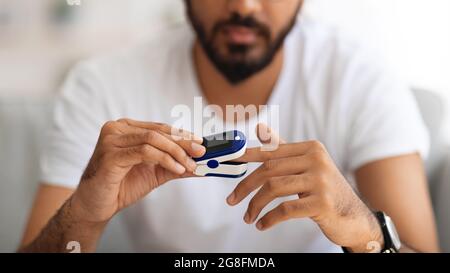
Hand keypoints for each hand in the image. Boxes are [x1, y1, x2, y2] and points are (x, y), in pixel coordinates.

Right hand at [71, 119, 205, 223]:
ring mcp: (110, 140)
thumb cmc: (121, 186)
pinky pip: (144, 152)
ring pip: (152, 139)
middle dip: (183, 143)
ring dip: (176, 152)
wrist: (96, 206)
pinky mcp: (110, 155)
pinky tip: (176, 169)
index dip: (182, 134)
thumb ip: (175, 164)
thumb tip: (201, 164)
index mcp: (125, 128)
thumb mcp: (154, 172)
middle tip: (201, 153)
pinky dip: (165, 159)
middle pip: (158, 132)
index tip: (201, 143)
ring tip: (189, 165)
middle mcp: (116, 129)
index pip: (159, 128)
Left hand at [229, 124, 382, 251]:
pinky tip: (262, 224)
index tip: (228, 160)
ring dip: (255, 205)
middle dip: (245, 186)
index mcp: (311, 148)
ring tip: (248, 217)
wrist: (353, 217)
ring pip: (274, 188)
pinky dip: (269, 218)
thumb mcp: (307, 166)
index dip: (246, 156)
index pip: (271, 151)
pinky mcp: (322, 203)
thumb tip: (260, 128)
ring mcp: (321, 181)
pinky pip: (285, 209)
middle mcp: (316, 160)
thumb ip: (284, 149)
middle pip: (269, 170)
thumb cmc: (325, 191)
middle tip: (232, 200)